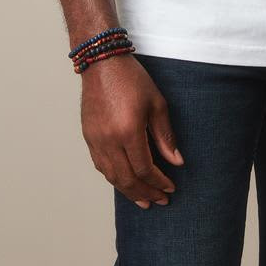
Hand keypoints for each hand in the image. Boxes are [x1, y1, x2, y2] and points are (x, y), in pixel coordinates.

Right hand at [80, 53, 184, 208]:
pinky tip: (125, 181)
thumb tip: (176, 161)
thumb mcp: (157, 104)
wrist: (102, 63)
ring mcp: (95, 140)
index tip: (170, 188)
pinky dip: (114, 177)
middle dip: (145, 193)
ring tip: (143, 200)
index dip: (158, 182)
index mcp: (128, 131)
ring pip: (111, 176)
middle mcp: (109, 140)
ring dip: (128, 191)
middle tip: (159, 201)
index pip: (144, 168)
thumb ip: (165, 136)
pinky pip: (101, 166)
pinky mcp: (88, 137)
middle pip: (127, 178)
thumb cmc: (132, 79)